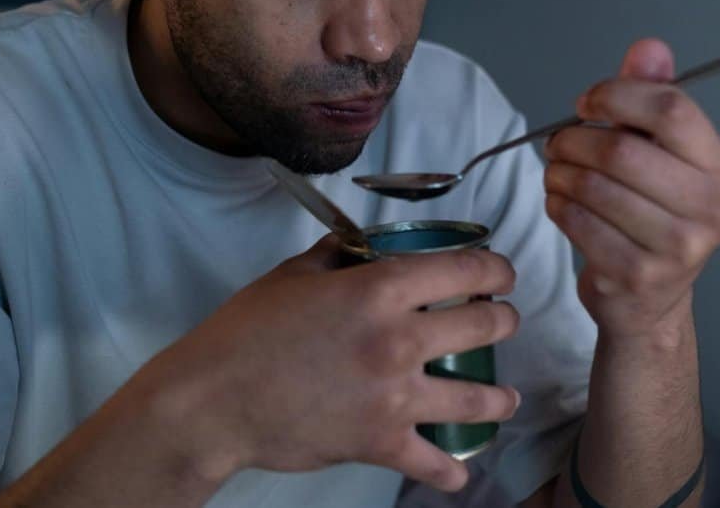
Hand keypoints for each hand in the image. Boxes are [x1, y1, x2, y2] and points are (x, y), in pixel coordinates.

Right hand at [134, 235, 520, 491]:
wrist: (213, 400)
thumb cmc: (247, 331)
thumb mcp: (295, 274)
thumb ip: (341, 255)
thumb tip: (366, 247)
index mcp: (380, 289)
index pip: (465, 269)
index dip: (495, 267)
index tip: (501, 273)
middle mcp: (400, 339)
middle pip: (486, 325)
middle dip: (505, 320)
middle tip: (503, 321)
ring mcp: (396, 396)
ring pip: (479, 398)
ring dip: (500, 396)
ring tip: (505, 397)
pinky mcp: (381, 443)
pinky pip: (434, 465)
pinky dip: (450, 472)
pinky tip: (457, 471)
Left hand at [543, 38, 719, 339]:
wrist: (651, 300)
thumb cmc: (651, 214)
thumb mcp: (659, 152)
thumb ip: (652, 96)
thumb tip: (649, 48)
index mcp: (719, 168)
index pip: (672, 111)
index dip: (618, 95)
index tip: (587, 102)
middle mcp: (710, 209)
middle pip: (623, 152)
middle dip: (575, 140)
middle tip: (558, 142)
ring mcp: (678, 248)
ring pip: (594, 188)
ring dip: (559, 173)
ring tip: (556, 172)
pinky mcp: (637, 275)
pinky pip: (579, 224)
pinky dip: (558, 206)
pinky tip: (561, 203)